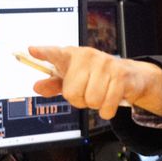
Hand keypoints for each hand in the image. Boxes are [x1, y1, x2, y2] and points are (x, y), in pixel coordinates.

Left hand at [26, 46, 161, 119]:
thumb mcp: (72, 79)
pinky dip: (107, 110)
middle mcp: (88, 56)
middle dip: (79, 100)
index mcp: (72, 55)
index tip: (32, 50)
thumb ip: (53, 84)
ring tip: (100, 94)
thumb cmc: (95, 76)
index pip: (55, 53)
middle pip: (72, 93)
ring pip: (91, 100)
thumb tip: (37, 86)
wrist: (129, 75)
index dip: (44, 53)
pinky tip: (110, 100)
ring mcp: (105, 64)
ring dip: (95, 105)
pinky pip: (106, 106)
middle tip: (87, 92)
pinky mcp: (121, 75)